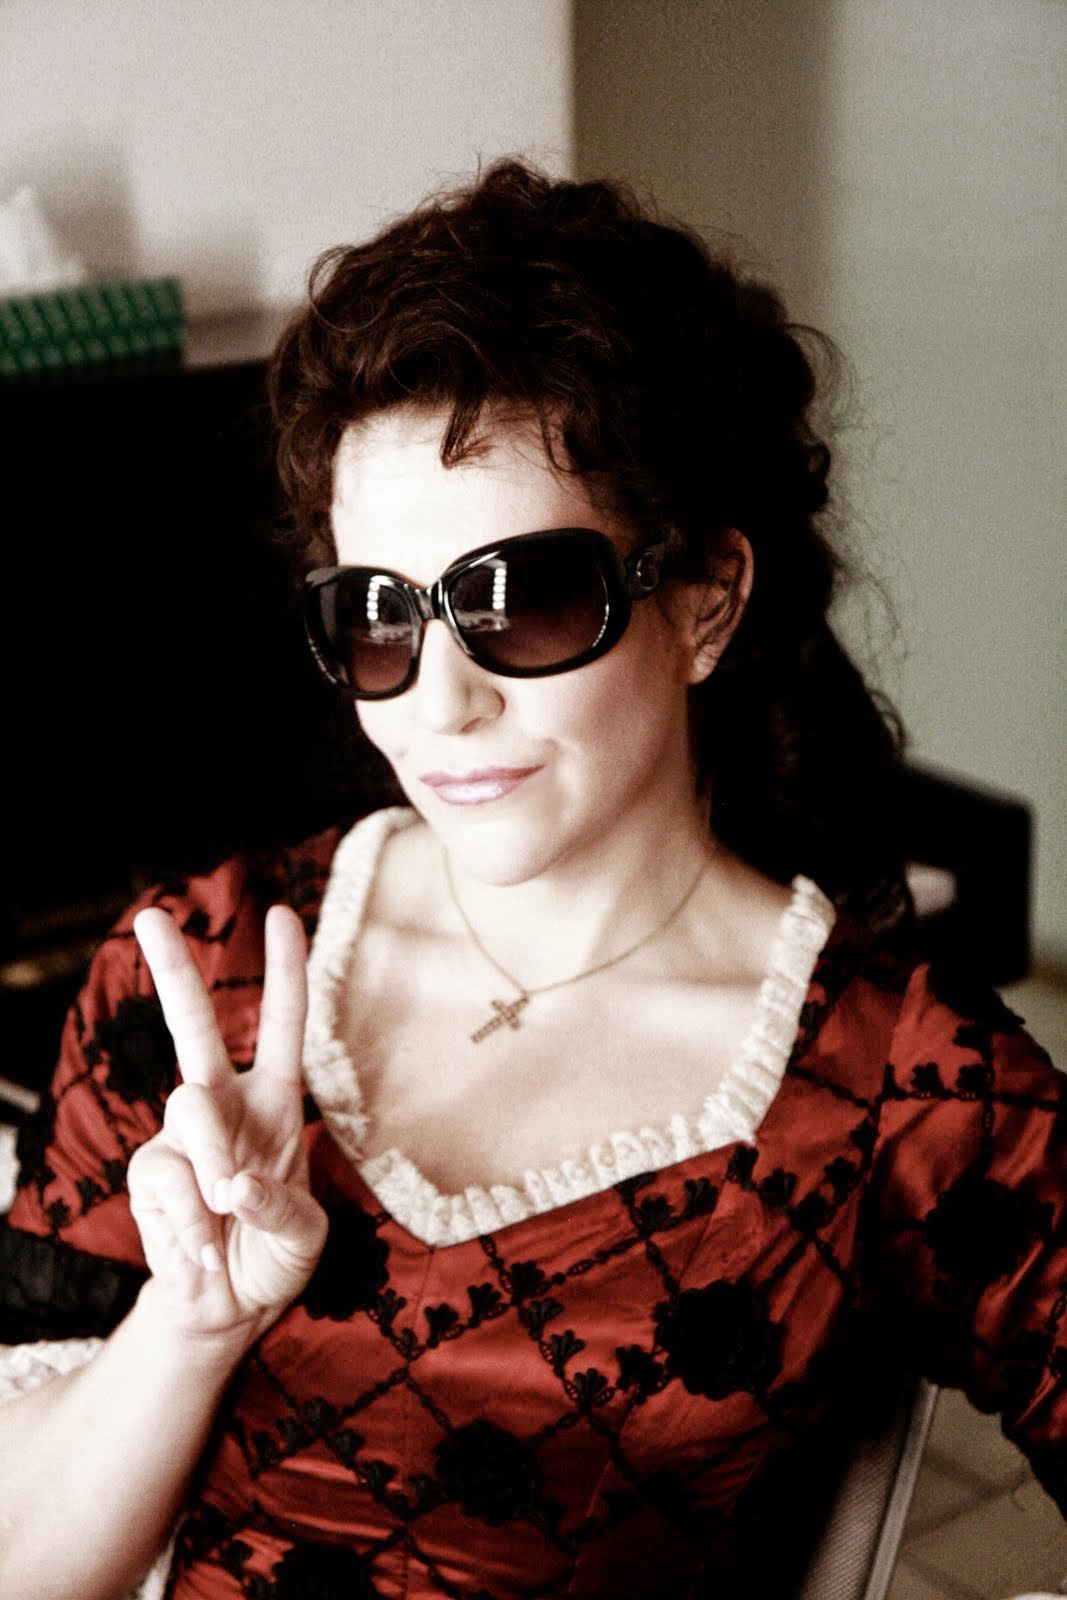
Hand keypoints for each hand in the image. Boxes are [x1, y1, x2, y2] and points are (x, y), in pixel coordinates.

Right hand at [127, 905, 326, 1348]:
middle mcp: (224, 1105)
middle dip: (173, 971)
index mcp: (276, 1101)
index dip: (284, 971)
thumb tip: (232, 1186)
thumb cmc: (277, 1255)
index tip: (280, 915)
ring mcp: (179, 1138)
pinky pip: (166, 1181)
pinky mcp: (149, 1176)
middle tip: (149, 916)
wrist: (228, 1307)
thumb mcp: (305, 1235)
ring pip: (188, 1113)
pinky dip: (190, 1224)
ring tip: (227, 1218)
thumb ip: (279, 1208)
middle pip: (193, 1028)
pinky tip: (203, 1252)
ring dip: (212, 1168)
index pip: (282, 1025)